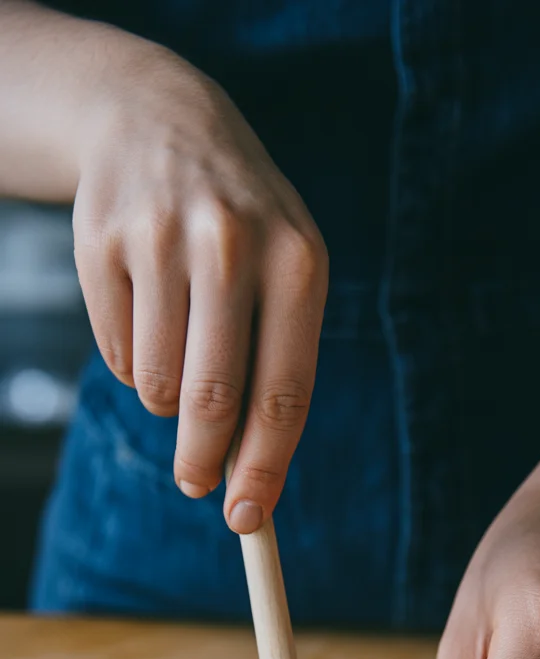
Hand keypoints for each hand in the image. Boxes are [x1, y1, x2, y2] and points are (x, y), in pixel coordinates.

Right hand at [72, 44, 327, 531]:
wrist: (159, 120)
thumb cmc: (242, 224)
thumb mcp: (285, 270)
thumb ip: (278, 364)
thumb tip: (250, 477)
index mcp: (297, 261)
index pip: (284, 391)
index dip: (265, 467)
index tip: (247, 518)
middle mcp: (231, 246)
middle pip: (213, 399)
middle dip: (202, 460)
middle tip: (195, 486)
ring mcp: (159, 240)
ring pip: (155, 384)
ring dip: (165, 402)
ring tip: (178, 358)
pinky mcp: (101, 242)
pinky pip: (116, 354)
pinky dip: (131, 364)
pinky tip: (146, 316)